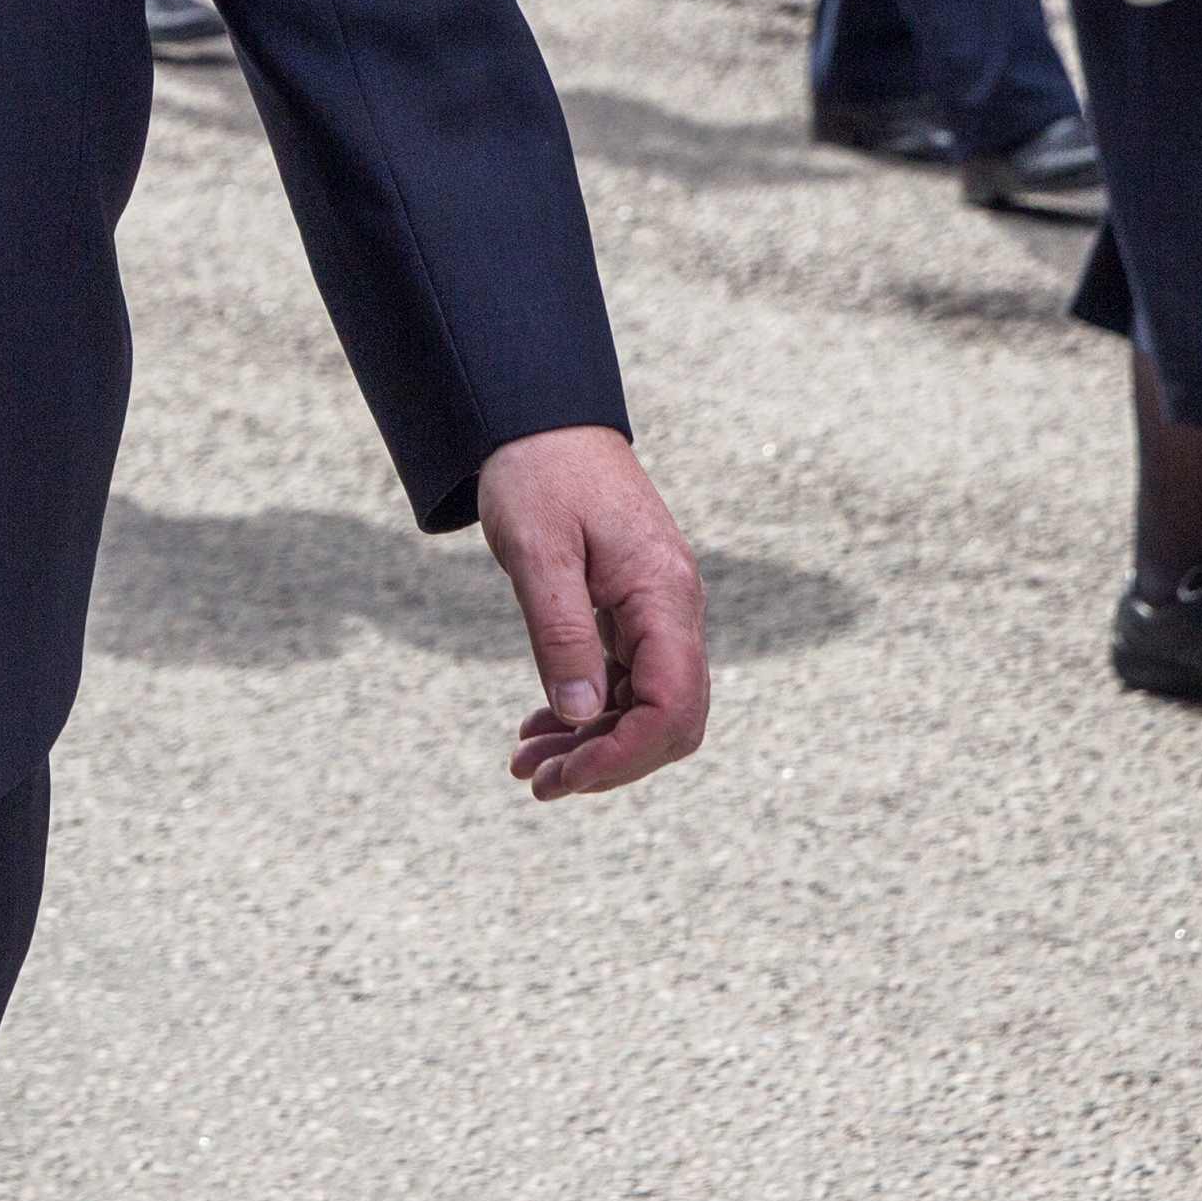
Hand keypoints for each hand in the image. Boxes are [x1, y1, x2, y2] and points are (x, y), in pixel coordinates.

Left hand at [476, 424, 709, 800]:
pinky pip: (627, 682)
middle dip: (609, 763)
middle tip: (537, 781)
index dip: (625, 756)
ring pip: (647, 707)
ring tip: (527, 767)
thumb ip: (561, 632)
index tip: (566, 778)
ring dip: (593, 746)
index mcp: (664, 595)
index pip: (674, 705)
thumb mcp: (537, 551)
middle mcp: (674, 610)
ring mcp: (657, 612)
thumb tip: (583, 716)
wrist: (539, 418)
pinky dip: (589, 714)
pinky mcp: (634, 612)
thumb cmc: (537, 473)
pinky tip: (543, 727)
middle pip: (671, 720)